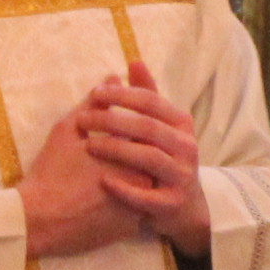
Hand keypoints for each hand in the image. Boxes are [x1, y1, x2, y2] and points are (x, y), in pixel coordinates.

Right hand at [17, 94, 145, 259]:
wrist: (38, 220)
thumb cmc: (50, 172)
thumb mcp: (68, 131)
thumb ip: (96, 105)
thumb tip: (113, 79)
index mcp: (129, 150)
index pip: (144, 132)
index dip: (133, 128)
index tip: (118, 132)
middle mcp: (141, 176)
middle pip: (150, 160)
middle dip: (140, 154)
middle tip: (113, 157)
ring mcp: (139, 204)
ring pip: (147, 187)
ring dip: (138, 179)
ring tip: (110, 178)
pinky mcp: (131, 227)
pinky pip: (139, 211)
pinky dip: (131, 203)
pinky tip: (110, 201)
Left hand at [80, 60, 212, 255]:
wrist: (184, 208)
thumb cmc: (164, 159)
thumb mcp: (160, 127)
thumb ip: (147, 96)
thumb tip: (134, 61)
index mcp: (182, 124)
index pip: (152, 101)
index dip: (122, 95)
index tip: (95, 93)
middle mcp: (187, 147)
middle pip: (147, 126)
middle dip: (113, 120)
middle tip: (82, 119)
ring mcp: (182, 175)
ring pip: (148, 156)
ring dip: (115, 149)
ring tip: (88, 147)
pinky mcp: (172, 203)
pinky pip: (146, 195)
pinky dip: (123, 188)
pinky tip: (102, 181)